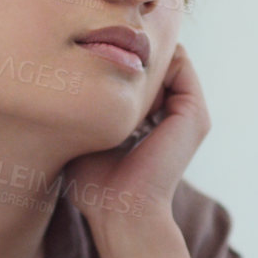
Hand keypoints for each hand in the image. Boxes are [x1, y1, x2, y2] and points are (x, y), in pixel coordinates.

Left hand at [64, 46, 209, 231]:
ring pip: (168, 58)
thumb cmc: (95, 186)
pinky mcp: (194, 114)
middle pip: (155, 62)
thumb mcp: (87, 137)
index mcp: (154, 124)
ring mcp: (189, 115)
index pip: (141, 76)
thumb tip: (63, 80)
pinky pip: (181, 63)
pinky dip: (155, 56)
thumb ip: (87, 110)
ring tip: (110, 53)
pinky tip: (124, 65)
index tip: (87, 55)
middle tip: (96, 44)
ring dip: (141, 51)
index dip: (116, 59)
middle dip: (128, 49)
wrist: (120, 213)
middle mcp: (175, 117)